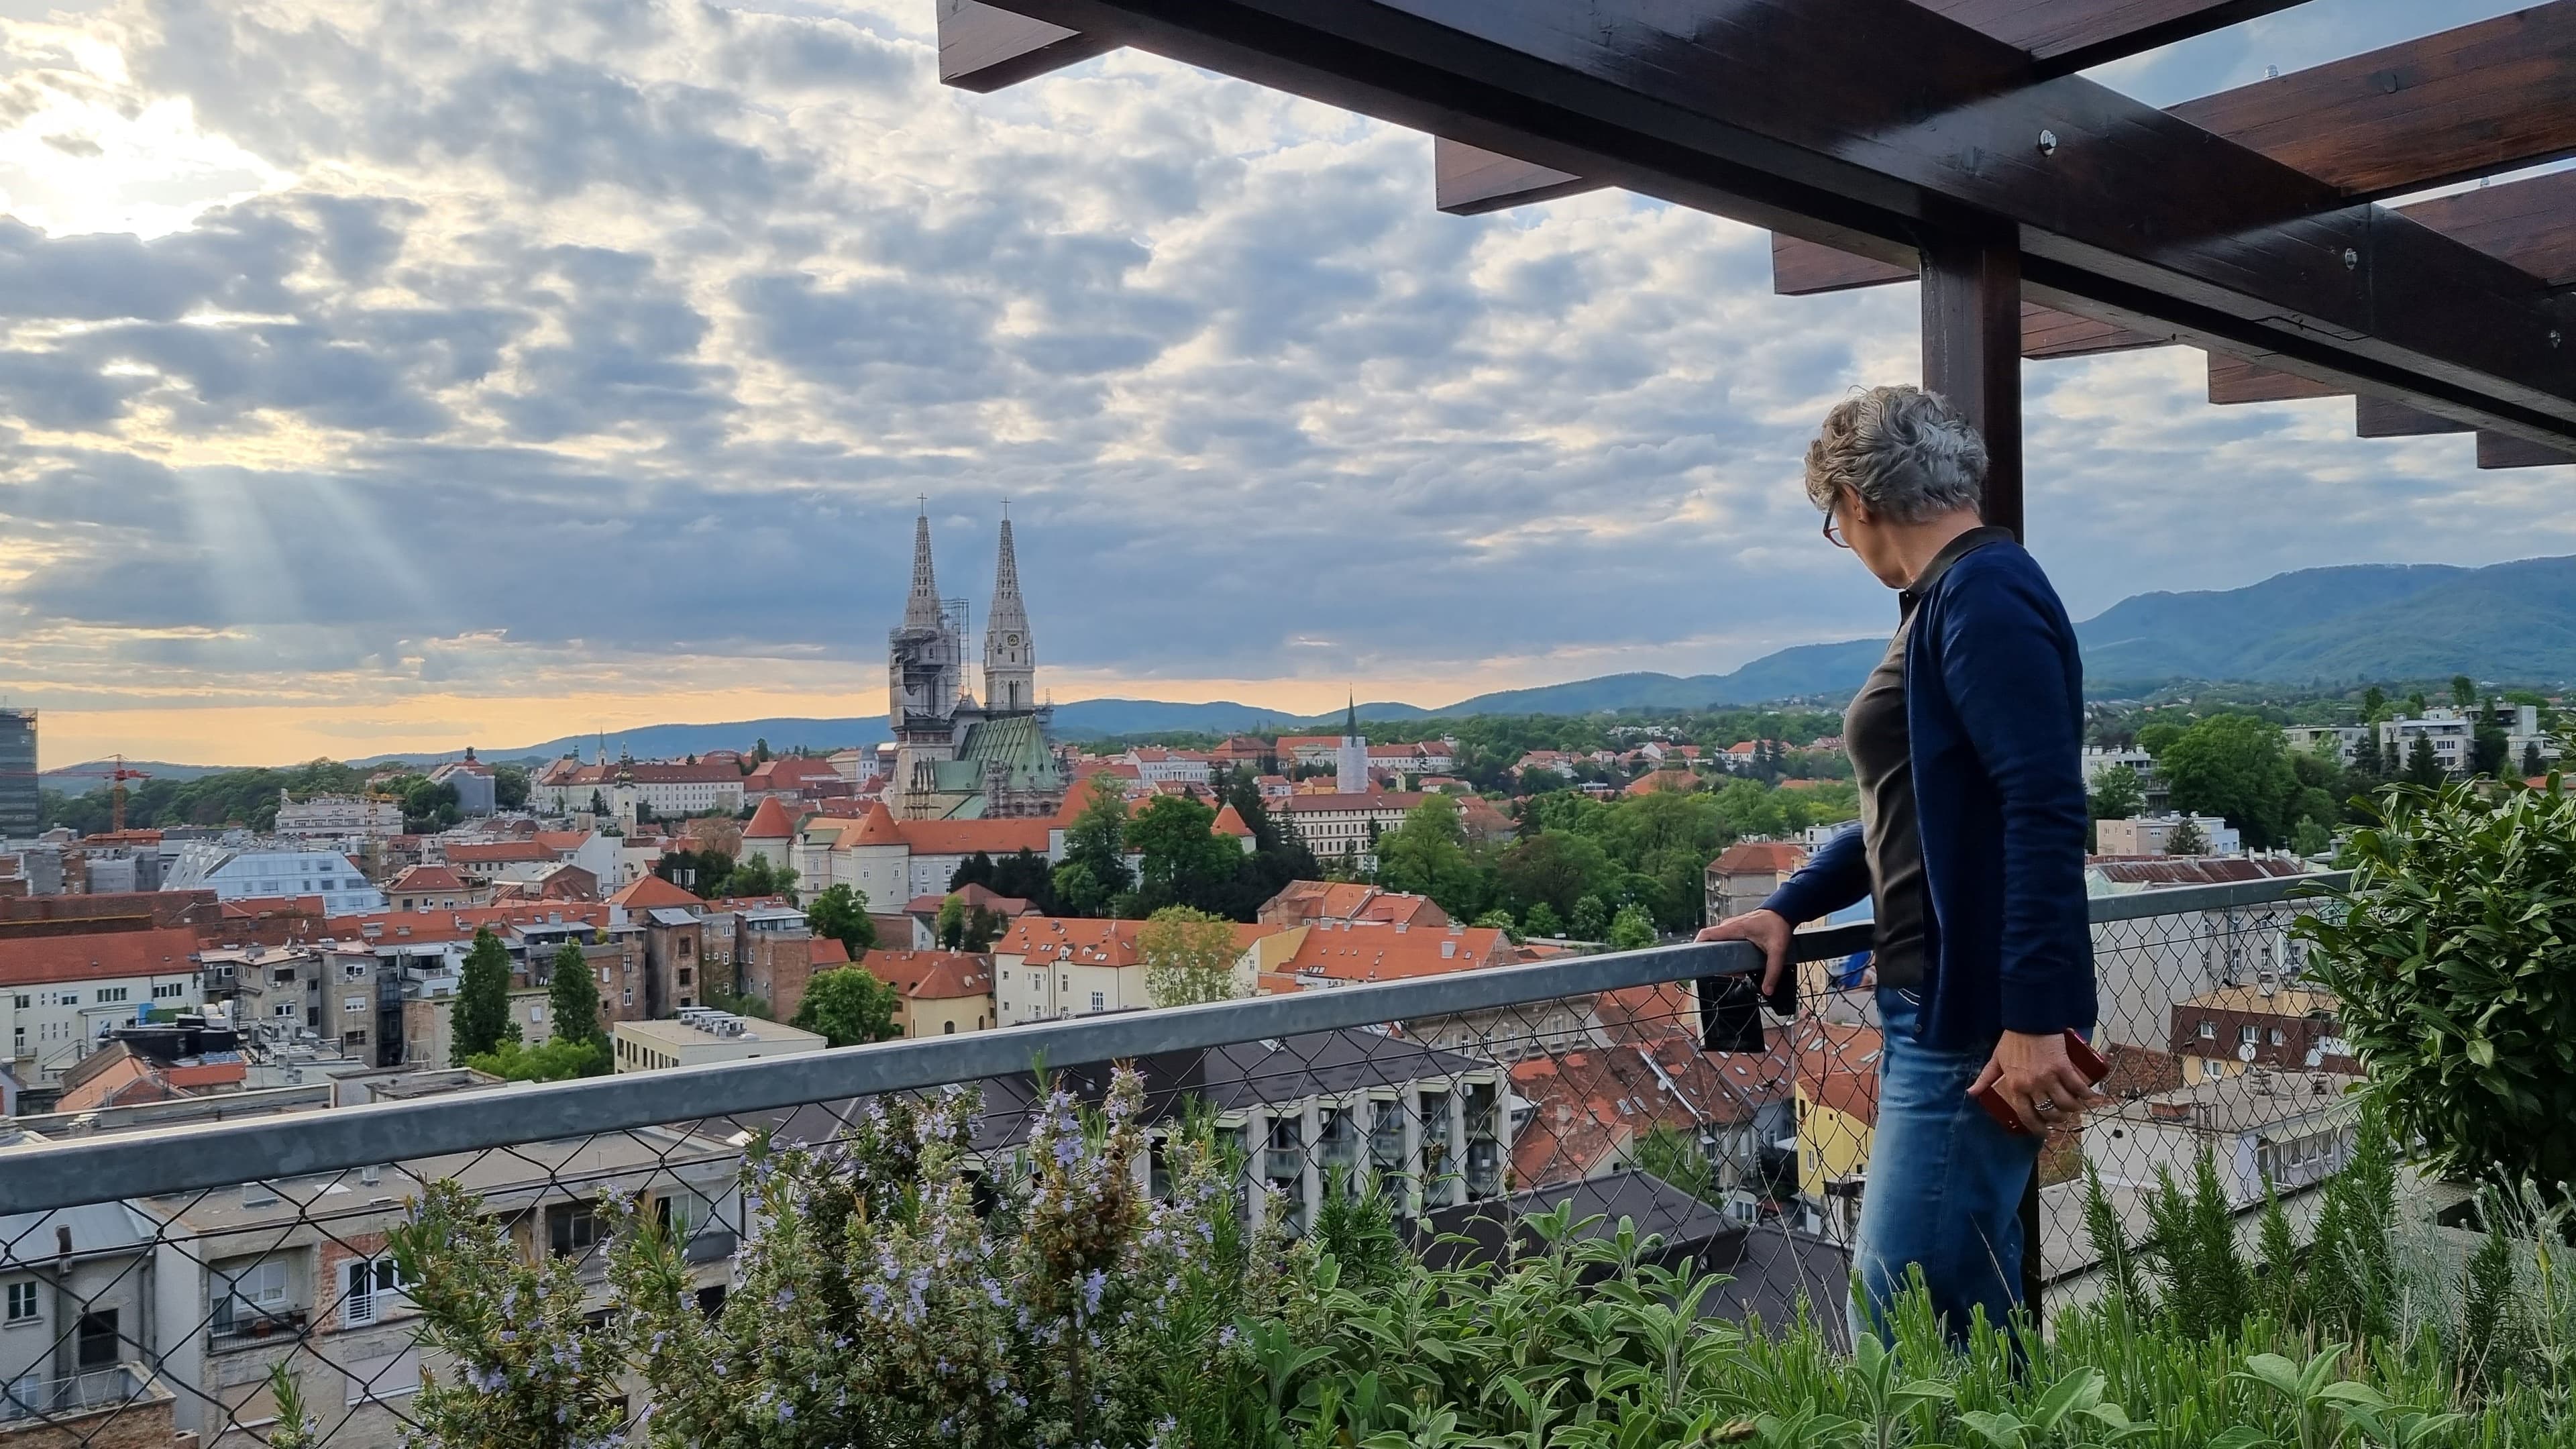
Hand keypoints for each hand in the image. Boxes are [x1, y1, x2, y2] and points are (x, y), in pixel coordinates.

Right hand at [1696, 909, 1789, 999]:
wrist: (1783, 912)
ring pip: (1717, 944)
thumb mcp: (1777, 950)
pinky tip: (1738, 964)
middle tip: (1726, 973)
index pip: (1706, 934)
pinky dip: (1727, 954)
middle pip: (1710, 944)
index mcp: (1734, 928)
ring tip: (1735, 971)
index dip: (1697, 947)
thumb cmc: (1777, 924)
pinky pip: (1724, 942)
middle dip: (1714, 961)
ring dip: (1722, 959)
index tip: (1696, 960)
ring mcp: (1731, 928)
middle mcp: (1729, 926)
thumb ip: (1773, 971)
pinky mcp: (1736, 931)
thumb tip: (1767, 988)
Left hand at [1969, 1030, 2099, 1133]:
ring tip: (2074, 1106)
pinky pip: (2077, 1087)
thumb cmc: (2012, 1040)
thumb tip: (1972, 1092)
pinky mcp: (2063, 1067)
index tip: (2043, 1131)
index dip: (2036, 1127)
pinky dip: (2086, 1094)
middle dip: (2057, 1118)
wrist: (2029, 1021)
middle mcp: (2032, 1086)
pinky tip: (2089, 1096)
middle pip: (2049, 1112)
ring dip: (2072, 1108)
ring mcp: (2049, 1077)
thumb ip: (1984, 1078)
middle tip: (2061, 1116)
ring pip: (2065, 1104)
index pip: (2026, 1115)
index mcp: (2015, 1086)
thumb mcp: (1996, 1060)